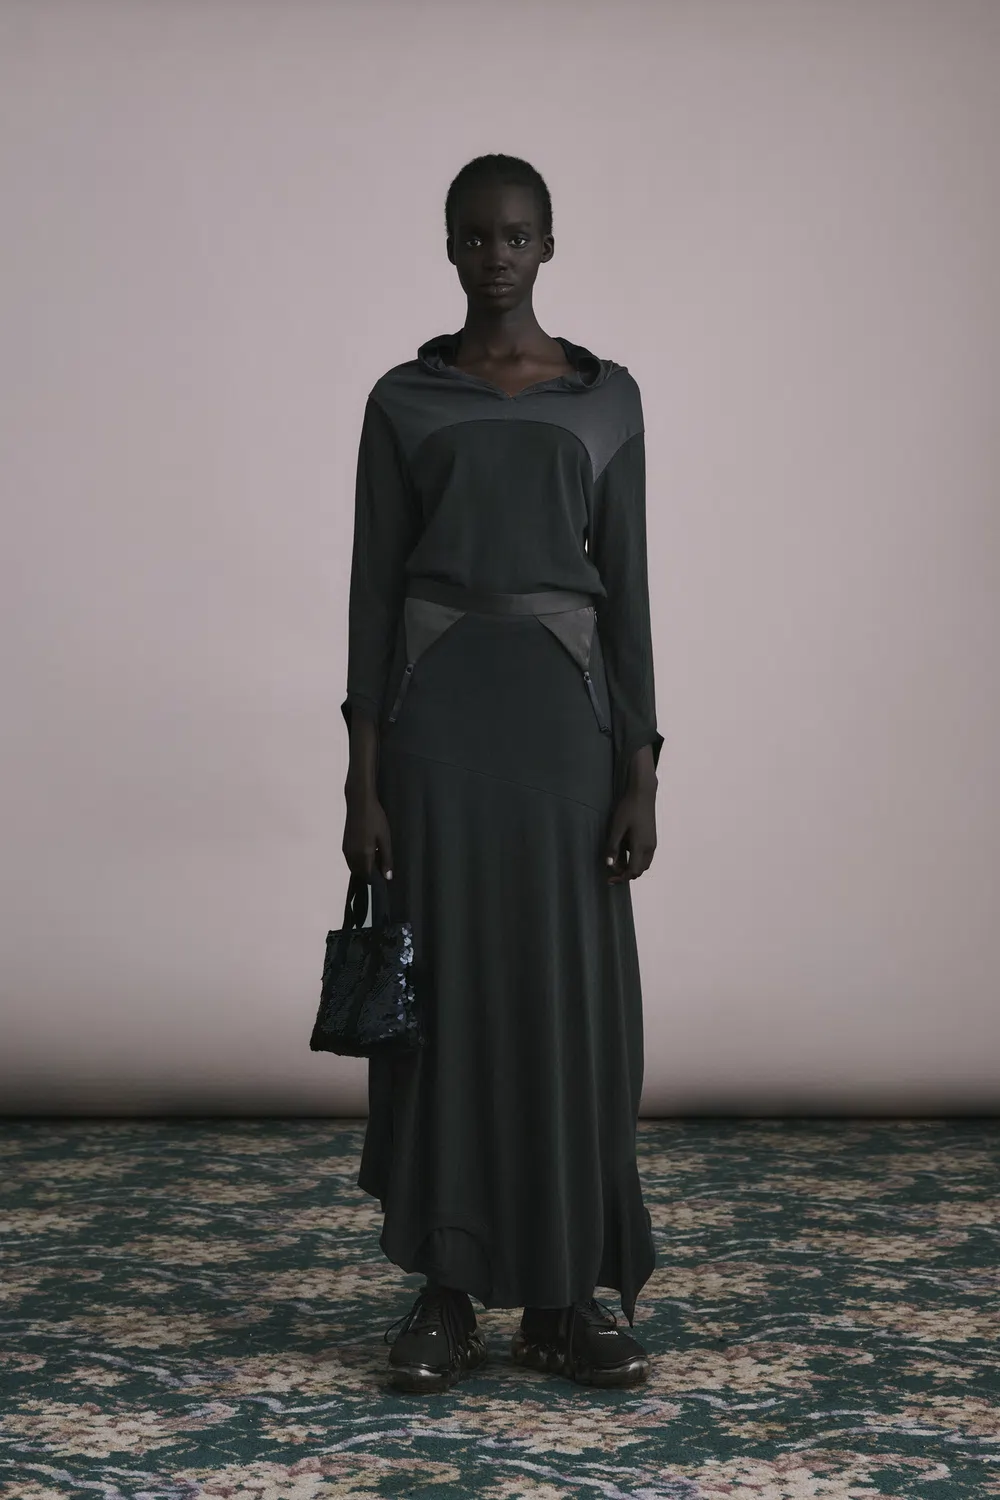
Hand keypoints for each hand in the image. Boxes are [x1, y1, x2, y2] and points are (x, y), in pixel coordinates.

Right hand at [343, 780, 393, 881]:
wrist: (359, 802)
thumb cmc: (375, 819)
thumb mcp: (385, 839)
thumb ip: (386, 859)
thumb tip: (387, 876)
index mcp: (362, 855)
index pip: (369, 876)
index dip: (377, 877)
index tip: (385, 872)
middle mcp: (351, 855)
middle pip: (360, 873)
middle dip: (371, 872)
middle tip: (382, 862)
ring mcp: (346, 850)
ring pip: (355, 866)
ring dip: (364, 865)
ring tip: (377, 854)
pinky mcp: (344, 844)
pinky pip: (351, 859)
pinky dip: (359, 859)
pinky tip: (369, 848)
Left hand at [604, 748, 656, 883]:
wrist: (643, 793)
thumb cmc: (628, 809)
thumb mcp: (616, 828)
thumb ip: (613, 847)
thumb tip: (609, 865)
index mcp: (641, 846)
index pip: (633, 871)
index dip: (621, 878)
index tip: (609, 880)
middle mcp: (650, 847)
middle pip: (639, 870)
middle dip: (626, 874)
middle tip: (611, 872)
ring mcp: (652, 842)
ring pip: (644, 864)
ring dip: (632, 867)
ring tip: (617, 861)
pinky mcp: (652, 838)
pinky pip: (646, 855)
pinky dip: (636, 859)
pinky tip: (625, 850)